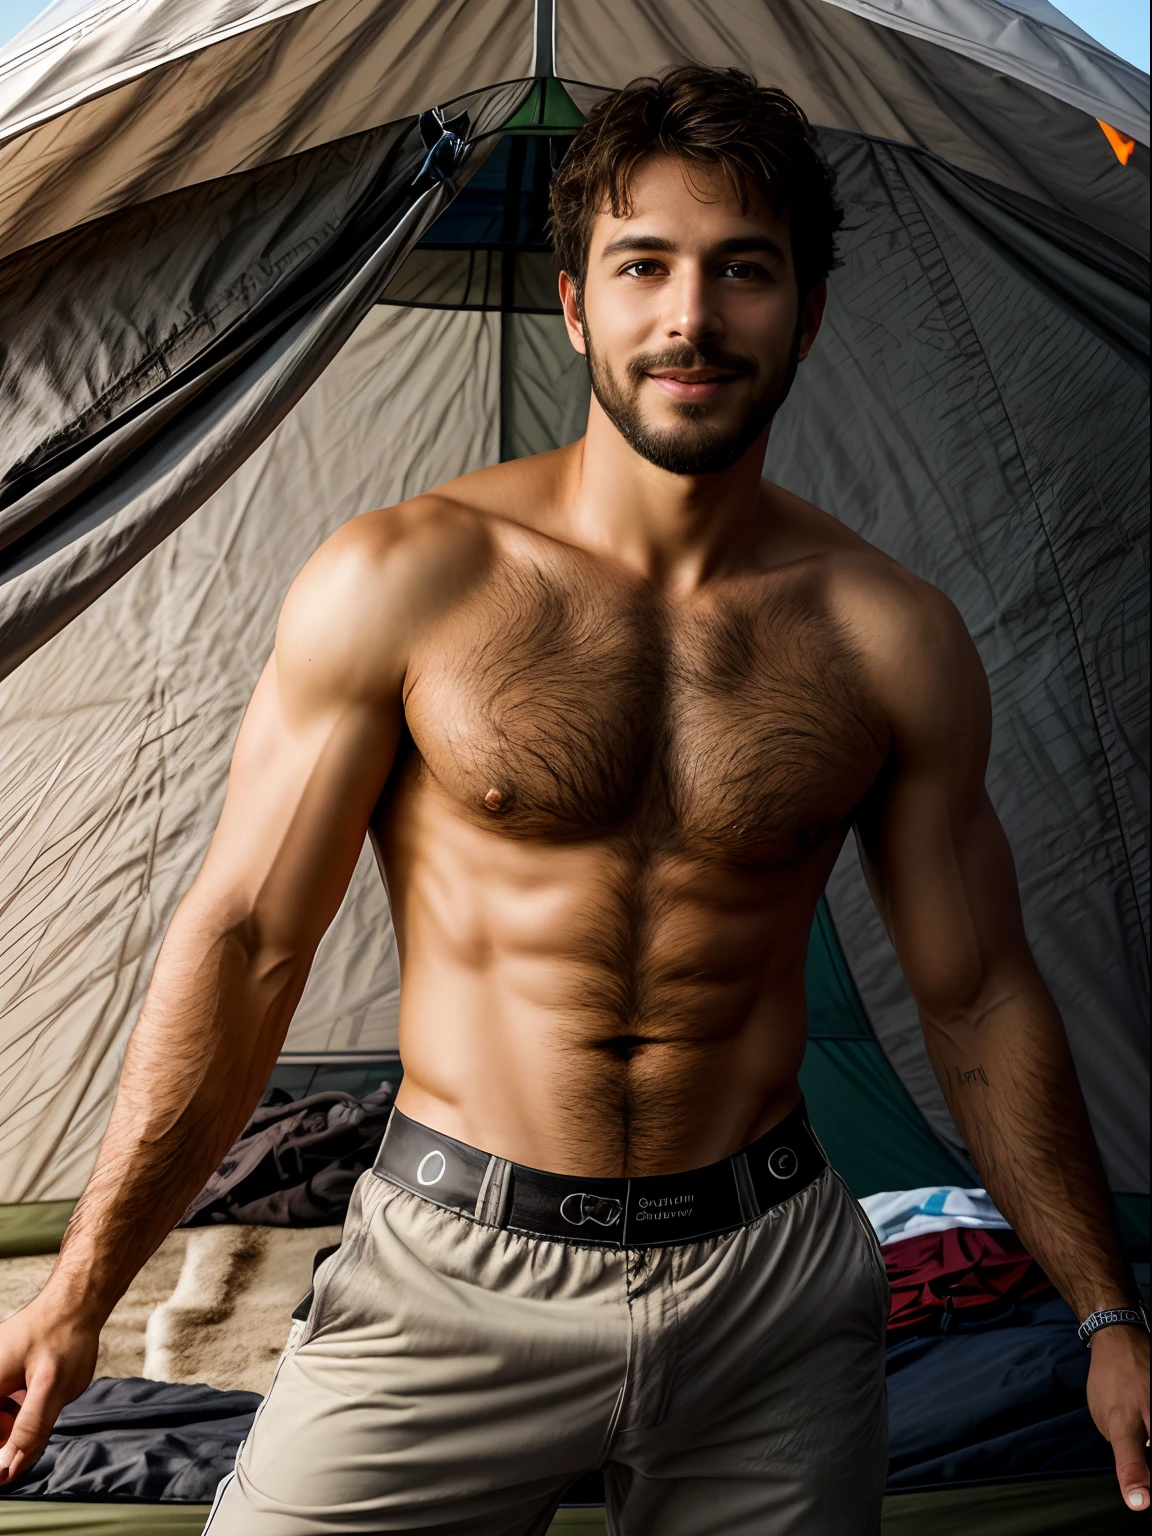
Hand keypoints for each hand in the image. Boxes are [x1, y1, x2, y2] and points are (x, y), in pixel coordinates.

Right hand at [0, 1293, 98, 1484]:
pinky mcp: (2, 1372)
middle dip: (8, 1436)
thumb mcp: (50, 1388)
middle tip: (35, 1423)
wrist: (75, 1301)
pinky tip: (40, 1393)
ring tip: (42, 1400)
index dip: (0, 1455)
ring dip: (16, 1423)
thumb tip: (9, 1468)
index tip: (12, 1466)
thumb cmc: (63, 1335)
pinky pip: (4, 1403)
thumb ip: (29, 1430)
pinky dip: (20, 1408)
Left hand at [1087, 1324, 1150, 1510]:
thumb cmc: (1107, 1380)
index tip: (1140, 1501)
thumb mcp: (1101, 1414)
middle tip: (1144, 1457)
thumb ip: (1122, 1445)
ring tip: (1141, 1430)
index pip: (1129, 1456)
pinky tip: (1146, 1419)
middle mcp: (1148, 1411)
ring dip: (1149, 1435)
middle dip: (1150, 1467)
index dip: (1134, 1480)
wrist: (1121, 1340)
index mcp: (1122, 1421)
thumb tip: (1141, 1473)